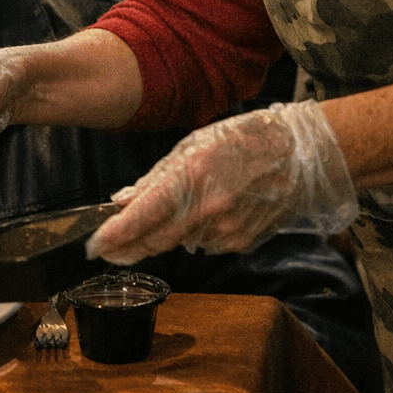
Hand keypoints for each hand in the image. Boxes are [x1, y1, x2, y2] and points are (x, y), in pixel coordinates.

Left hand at [86, 101, 358, 263]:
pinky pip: (203, 243)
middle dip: (126, 249)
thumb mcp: (192, 145)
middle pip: (154, 241)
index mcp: (190, 177)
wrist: (299, 158)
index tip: (93, 246)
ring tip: (176, 209)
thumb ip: (155, 177)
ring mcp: (225, 231)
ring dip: (163, 235)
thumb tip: (122, 200)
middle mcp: (206, 209)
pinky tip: (206, 212)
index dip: (113, 236)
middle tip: (106, 252)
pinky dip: (194, 233)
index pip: (141, 216)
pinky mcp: (240, 243)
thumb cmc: (244, 140)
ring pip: (178, 243)